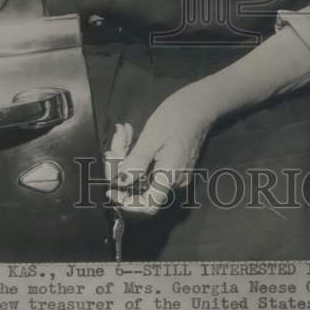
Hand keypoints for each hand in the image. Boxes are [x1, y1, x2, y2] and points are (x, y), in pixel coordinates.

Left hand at [107, 83, 216, 216]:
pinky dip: (136, 156)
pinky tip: (129, 137)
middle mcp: (175, 181)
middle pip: (141, 188)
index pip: (149, 204)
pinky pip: (149, 168)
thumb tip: (120, 182)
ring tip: (122, 134)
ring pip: (142, 176)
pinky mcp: (171, 166)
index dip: (127, 203)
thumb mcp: (151, 137)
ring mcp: (174, 174)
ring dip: (126, 158)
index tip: (110, 191)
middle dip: (122, 170)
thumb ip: (135, 162)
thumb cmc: (177, 117)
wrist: (199, 104)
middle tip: (111, 149)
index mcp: (171, 176)